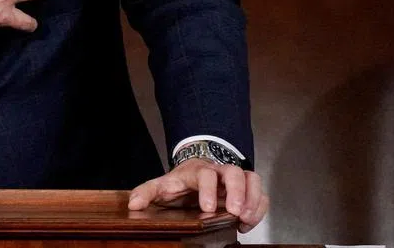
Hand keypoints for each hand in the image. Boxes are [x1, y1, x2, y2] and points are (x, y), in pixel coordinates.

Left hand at [127, 159, 267, 232]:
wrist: (196, 172)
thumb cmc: (180, 182)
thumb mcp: (162, 186)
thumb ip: (146, 193)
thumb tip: (132, 205)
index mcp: (196, 171)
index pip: (204, 173)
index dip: (208, 189)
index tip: (208, 208)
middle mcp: (219, 172)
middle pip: (234, 172)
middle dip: (238, 192)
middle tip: (236, 212)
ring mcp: (235, 179)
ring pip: (252, 178)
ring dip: (253, 198)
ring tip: (246, 218)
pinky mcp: (247, 189)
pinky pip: (260, 193)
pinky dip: (259, 207)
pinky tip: (249, 223)